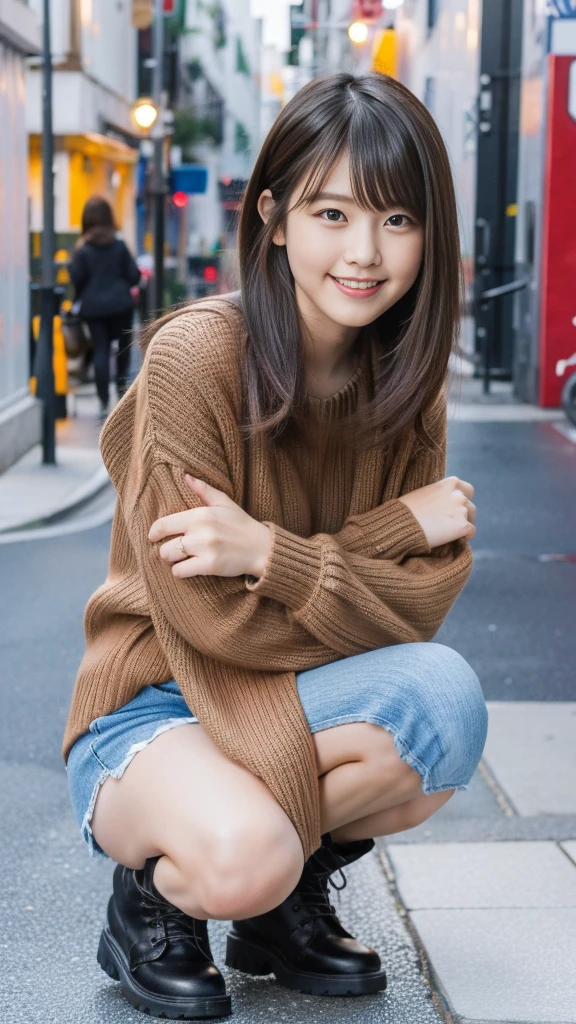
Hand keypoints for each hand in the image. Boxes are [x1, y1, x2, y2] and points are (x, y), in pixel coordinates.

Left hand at [148, 475, 271, 578]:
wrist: (262, 548)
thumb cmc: (241, 525)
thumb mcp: (224, 503)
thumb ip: (204, 490)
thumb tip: (186, 476)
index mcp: (200, 514)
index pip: (163, 524)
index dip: (154, 533)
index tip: (153, 537)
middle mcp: (200, 531)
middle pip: (164, 546)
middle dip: (165, 550)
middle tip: (174, 551)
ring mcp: (205, 549)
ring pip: (170, 558)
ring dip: (173, 561)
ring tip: (181, 560)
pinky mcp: (210, 565)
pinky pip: (181, 572)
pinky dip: (181, 572)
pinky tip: (189, 568)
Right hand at [398, 476, 475, 547]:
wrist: (401, 524)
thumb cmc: (406, 510)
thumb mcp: (424, 493)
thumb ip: (439, 495)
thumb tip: (444, 504)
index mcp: (450, 483)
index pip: (467, 490)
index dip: (461, 501)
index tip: (454, 509)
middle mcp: (459, 495)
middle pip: (470, 506)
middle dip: (463, 514)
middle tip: (450, 523)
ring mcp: (462, 510)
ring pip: (471, 519)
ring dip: (463, 525)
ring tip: (450, 533)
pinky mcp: (462, 526)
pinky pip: (471, 532)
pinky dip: (465, 537)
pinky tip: (455, 540)